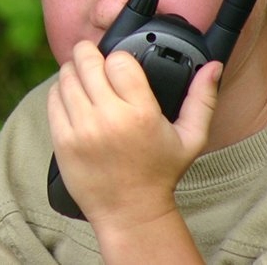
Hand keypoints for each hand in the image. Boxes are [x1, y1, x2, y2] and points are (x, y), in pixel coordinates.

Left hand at [46, 40, 220, 228]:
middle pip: (86, 61)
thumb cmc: (160, 173)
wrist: (129, 211)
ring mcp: (81, 129)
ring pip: (66, 76)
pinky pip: (53, 98)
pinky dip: (60, 91)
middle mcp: (108, 118)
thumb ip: (203, 99)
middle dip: (90, 54)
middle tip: (94, 57)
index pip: (118, 60)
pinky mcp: (62, 140)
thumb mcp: (191, 138)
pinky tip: (72, 96)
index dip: (119, 58)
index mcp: (140, 113)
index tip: (121, 64)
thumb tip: (213, 66)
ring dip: (74, 71)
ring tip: (84, 77)